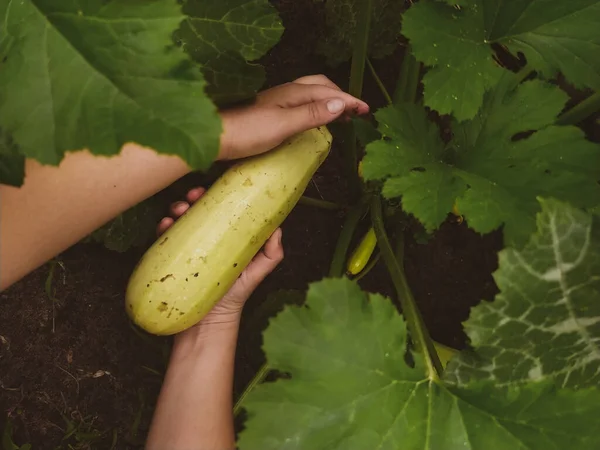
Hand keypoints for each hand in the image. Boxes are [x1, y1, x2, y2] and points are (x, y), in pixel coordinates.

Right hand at [157, 187, 283, 328]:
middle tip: (194, 196)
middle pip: (198, 209)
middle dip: (194, 196)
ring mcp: (187, 248)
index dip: (217, 194)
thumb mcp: (257, 273)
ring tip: (178, 210)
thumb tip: (278, 229)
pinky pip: (163, 239)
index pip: (220, 208)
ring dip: (176, 208)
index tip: (214, 188)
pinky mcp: (171, 260)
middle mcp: (205, 238)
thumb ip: (270, 254)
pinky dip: (162, 228)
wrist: (209, 322)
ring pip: (179, 219)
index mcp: (225, 235)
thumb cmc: (234, 295)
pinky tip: (165, 225)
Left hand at [218, 75, 368, 159]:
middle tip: (356, 111)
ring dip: (329, 100)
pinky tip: (313, 119)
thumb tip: (341, 104)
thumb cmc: (246, 132)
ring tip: (341, 114)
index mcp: (292, 93)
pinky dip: (316, 107)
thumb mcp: (283, 124)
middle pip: (320, 86)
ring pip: (310, 94)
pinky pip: (301, 103)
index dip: (349, 100)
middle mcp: (286, 93)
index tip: (366, 111)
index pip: (328, 92)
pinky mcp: (270, 112)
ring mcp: (277, 101)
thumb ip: (311, 114)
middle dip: (341, 96)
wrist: (215, 137)